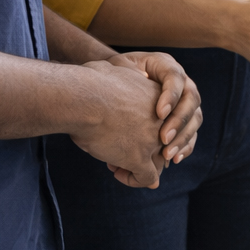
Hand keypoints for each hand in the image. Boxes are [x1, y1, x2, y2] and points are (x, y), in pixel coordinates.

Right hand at [68, 60, 168, 188]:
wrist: (85, 97)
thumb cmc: (90, 81)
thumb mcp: (115, 71)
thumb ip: (120, 76)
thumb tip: (105, 70)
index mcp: (158, 97)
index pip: (163, 120)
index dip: (144, 129)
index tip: (124, 131)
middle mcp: (162, 120)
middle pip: (164, 143)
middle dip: (144, 152)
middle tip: (121, 152)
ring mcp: (153, 140)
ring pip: (157, 164)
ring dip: (138, 168)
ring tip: (116, 165)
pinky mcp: (139, 158)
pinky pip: (146, 179)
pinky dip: (133, 180)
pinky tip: (117, 172)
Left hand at [107, 51, 202, 163]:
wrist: (112, 86)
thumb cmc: (112, 77)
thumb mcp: (116, 69)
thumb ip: (125, 74)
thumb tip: (134, 84)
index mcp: (164, 65)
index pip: (176, 76)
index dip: (171, 95)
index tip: (159, 114)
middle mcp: (180, 82)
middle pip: (191, 99)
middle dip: (179, 121)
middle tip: (163, 139)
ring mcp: (184, 101)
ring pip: (195, 118)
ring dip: (184, 138)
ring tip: (167, 155)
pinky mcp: (182, 119)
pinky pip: (191, 133)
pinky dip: (185, 146)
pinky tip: (174, 159)